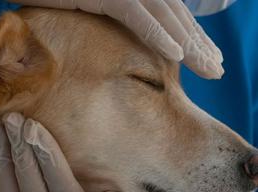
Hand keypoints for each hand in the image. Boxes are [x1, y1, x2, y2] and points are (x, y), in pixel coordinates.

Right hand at [11, 0, 223, 78]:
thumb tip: (131, 38)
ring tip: (209, 68)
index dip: (190, 34)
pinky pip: (137, 15)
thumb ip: (115, 18)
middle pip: (175, 13)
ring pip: (165, 14)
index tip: (205, 56)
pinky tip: (178, 55)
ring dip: (190, 43)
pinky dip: (158, 34)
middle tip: (217, 67)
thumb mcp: (90, 7)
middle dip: (199, 42)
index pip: (170, 12)